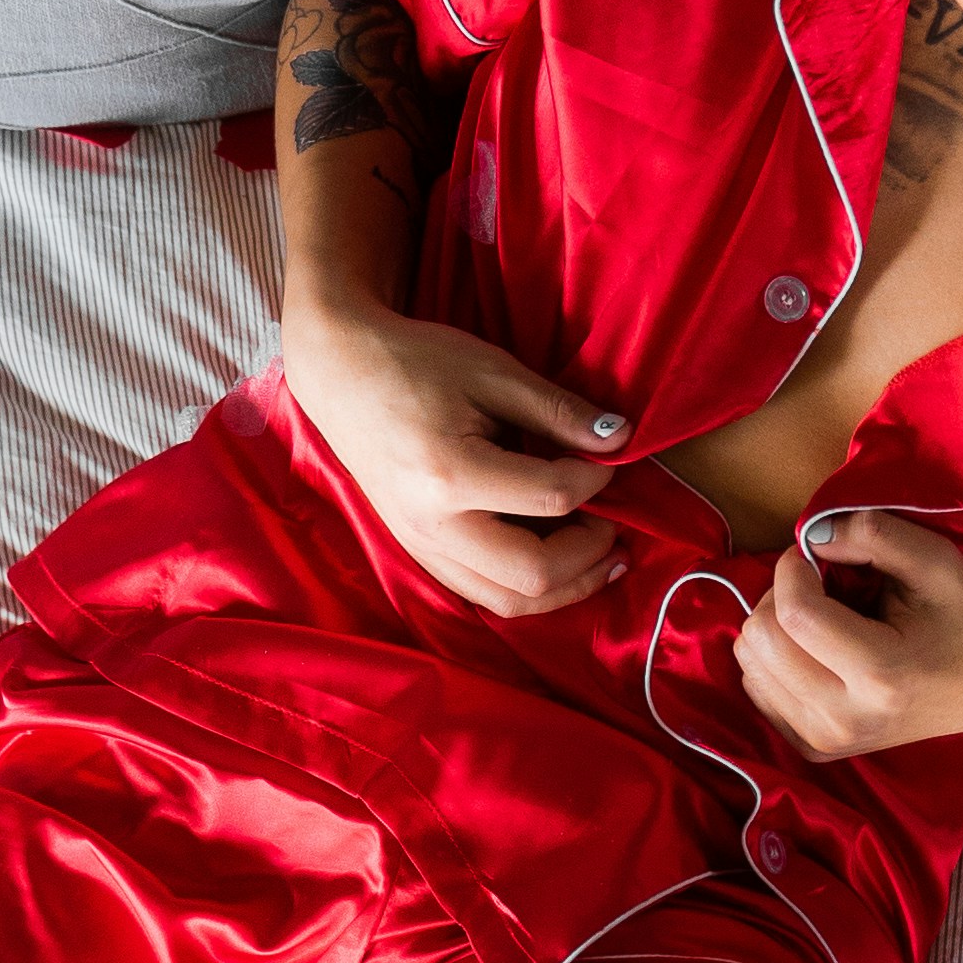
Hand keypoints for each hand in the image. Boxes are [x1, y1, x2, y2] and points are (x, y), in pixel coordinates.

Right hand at [282, 297, 628, 617]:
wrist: (342, 374)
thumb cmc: (416, 361)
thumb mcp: (494, 372)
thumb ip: (558, 411)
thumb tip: (620, 440)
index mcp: (450, 473)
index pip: (549, 496)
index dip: (596, 480)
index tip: (609, 459)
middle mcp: (433, 524)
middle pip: (532, 574)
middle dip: (588, 555)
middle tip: (615, 525)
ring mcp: (421, 546)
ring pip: (508, 601)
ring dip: (566, 587)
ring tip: (602, 559)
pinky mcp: (419, 552)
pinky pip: (483, 593)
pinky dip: (529, 588)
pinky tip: (559, 563)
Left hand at [733, 513, 962, 761]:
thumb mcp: (935, 561)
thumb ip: (874, 535)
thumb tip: (811, 536)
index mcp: (882, 675)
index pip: (795, 615)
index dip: (792, 569)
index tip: (813, 554)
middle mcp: (846, 718)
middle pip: (762, 640)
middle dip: (779, 596)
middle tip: (819, 586)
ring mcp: (826, 740)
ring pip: (750, 664)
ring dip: (775, 625)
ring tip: (822, 619)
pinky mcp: (813, 748)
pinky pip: (756, 688)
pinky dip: (775, 658)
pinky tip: (815, 650)